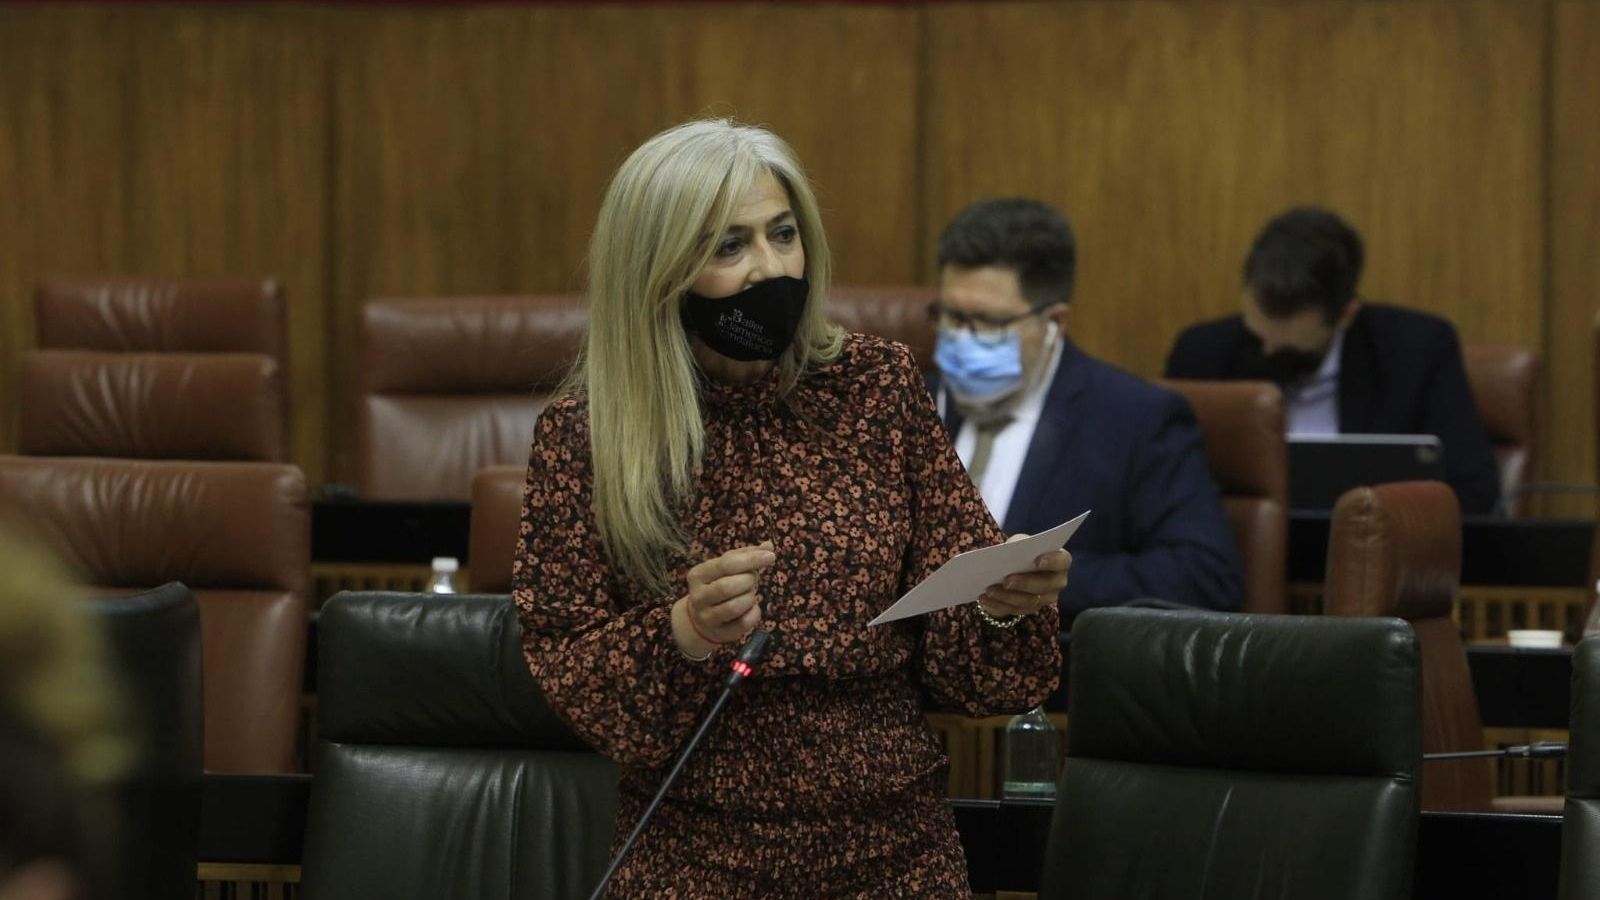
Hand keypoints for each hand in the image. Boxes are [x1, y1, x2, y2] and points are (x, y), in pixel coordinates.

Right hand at [672, 542, 773, 657]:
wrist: (701, 619)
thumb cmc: (718, 585)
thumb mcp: (726, 567)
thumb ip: (746, 555)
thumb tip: (769, 546)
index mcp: (698, 574)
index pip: (726, 564)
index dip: (751, 560)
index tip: (770, 556)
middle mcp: (698, 596)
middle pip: (728, 586)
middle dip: (749, 580)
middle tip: (753, 579)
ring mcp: (707, 617)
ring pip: (735, 606)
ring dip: (750, 597)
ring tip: (749, 593)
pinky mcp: (720, 633)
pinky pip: (744, 623)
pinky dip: (754, 613)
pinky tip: (751, 607)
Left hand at [980, 535, 1070, 618]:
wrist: (1015, 568)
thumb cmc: (1020, 552)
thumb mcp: (1019, 544)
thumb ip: (1016, 547)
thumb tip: (1004, 555)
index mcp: (1060, 561)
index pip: (1062, 561)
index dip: (1052, 561)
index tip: (1037, 560)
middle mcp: (1057, 582)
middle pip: (1045, 585)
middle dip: (1024, 583)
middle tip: (1006, 580)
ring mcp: (1045, 598)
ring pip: (1029, 601)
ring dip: (1007, 596)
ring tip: (989, 590)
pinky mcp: (1030, 609)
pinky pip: (1015, 610)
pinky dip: (998, 604)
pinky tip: (984, 598)